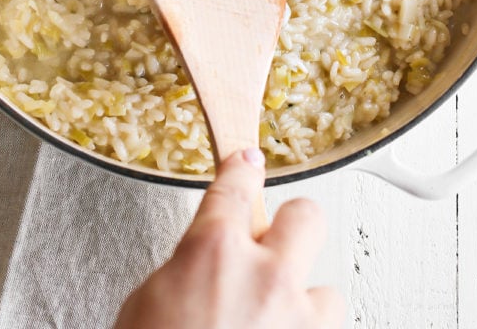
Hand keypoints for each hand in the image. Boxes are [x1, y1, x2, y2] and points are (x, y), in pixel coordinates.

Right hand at [114, 150, 342, 328]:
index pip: (236, 185)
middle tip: (272, 246)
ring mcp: (297, 322)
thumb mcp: (148, 301)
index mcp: (214, 249)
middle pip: (307, 217)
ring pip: (328, 292)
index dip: (243, 170)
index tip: (248, 164)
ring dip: (304, 305)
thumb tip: (205, 266)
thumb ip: (188, 268)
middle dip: (291, 228)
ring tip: (275, 324)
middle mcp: (265, 277)